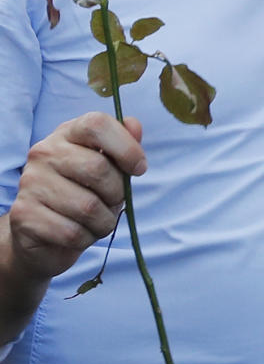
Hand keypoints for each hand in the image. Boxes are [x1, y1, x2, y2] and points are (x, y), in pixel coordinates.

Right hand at [7, 113, 146, 285]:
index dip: (126, 147)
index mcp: (67, 134)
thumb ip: (124, 146)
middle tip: (112, 201)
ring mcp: (30, 182)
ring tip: (96, 221)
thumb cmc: (84, 195)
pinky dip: (86, 238)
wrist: (45, 234)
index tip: (139, 168)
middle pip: (97, 168)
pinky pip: (72, 232)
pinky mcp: (24, 214)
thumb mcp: (109, 169)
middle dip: (117, 193)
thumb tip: (134, 125)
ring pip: (87, 207)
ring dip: (103, 222)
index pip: (97, 125)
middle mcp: (44, 152)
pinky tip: (79, 233)